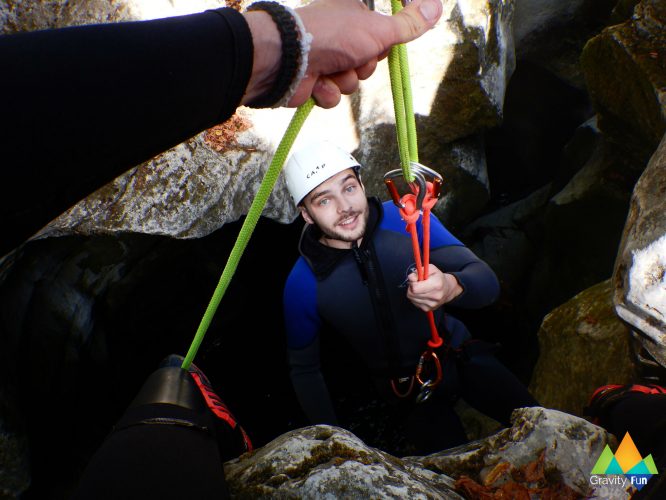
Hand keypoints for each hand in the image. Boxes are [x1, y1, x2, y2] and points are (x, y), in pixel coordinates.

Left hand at [242, 0, 442, 107]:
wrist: (288, 61)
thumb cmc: (332, 36)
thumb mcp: (379, 29)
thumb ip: (409, 24)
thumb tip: (437, 7)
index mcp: (353, 11)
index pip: (383, 30)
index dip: (386, 41)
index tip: (383, 43)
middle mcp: (339, 32)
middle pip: (370, 59)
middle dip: (364, 65)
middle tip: (354, 56)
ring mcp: (325, 56)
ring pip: (353, 80)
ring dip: (345, 80)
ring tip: (331, 70)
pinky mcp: (314, 80)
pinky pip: (334, 94)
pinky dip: (329, 92)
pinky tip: (318, 83)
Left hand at [407, 264, 462, 311]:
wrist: (447, 289)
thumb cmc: (438, 277)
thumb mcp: (431, 269)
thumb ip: (419, 271)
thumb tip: (411, 278)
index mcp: (437, 284)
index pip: (415, 288)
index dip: (412, 282)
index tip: (415, 279)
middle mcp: (435, 296)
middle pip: (412, 294)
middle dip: (411, 287)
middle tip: (417, 283)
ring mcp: (432, 304)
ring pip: (412, 298)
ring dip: (413, 292)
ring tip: (420, 288)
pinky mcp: (428, 309)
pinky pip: (414, 302)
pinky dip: (415, 298)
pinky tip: (421, 294)